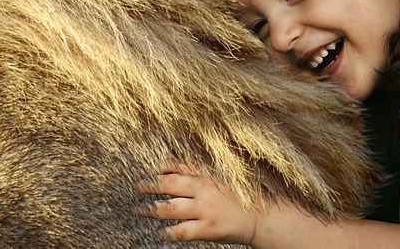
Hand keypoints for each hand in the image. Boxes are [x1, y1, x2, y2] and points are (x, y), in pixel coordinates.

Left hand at [138, 164, 259, 244]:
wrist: (259, 218)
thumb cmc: (236, 198)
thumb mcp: (219, 179)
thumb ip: (195, 172)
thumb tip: (166, 168)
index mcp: (207, 175)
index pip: (179, 166)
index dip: (162, 168)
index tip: (151, 171)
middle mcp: (204, 190)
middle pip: (170, 185)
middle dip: (151, 186)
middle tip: (139, 187)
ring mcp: (205, 210)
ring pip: (170, 209)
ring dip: (152, 210)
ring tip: (140, 210)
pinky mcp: (207, 229)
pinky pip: (180, 232)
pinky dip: (167, 232)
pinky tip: (160, 233)